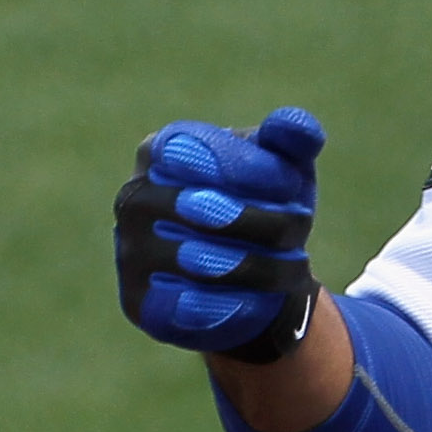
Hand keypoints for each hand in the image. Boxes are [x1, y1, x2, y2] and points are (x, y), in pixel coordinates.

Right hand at [113, 108, 324, 360]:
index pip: (203, 152)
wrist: (250, 280)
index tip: (291, 186)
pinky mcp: (140, 303)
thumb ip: (292, 138)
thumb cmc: (265, 206)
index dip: (255, 170)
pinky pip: (193, 306)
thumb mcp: (285, 167)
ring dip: (264, 266)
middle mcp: (134, 198)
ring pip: (203, 262)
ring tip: (294, 265)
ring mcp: (130, 252)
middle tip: (301, 227)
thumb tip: (293, 125)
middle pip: (205, 208)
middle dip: (269, 221)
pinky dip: (239, 303)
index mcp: (161, 149)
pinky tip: (262, 298)